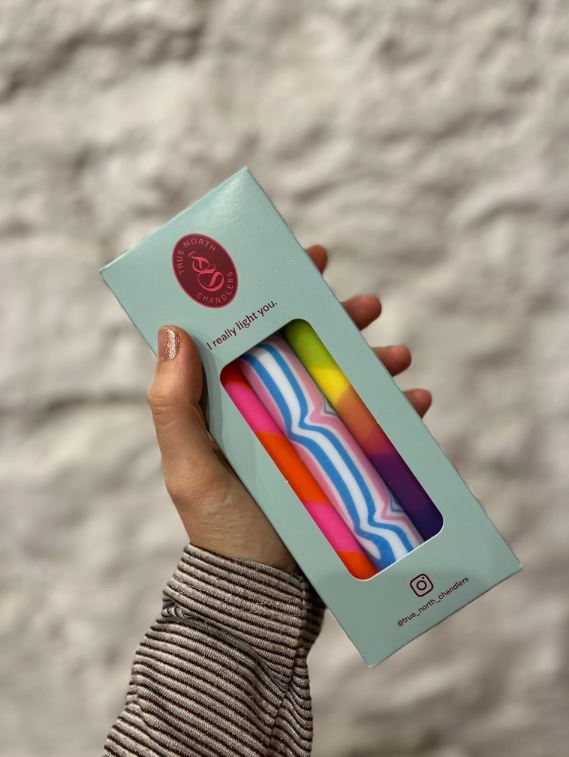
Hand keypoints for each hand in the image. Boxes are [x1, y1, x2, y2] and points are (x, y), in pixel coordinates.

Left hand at [147, 245, 431, 571]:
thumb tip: (174, 330)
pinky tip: (418, 402)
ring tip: (399, 354)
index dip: (278, 291)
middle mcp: (272, 406)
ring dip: (375, 358)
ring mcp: (309, 432)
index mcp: (232, 398)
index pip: (253, 331)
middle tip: (366, 304)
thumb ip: (174, 405)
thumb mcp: (190, 466)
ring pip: (346, 377)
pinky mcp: (340, 459)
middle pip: (307, 345)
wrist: (262, 590)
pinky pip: (375, 423)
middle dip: (339, 317)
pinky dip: (399, 408)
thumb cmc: (221, 526)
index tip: (308, 260)